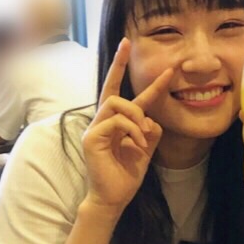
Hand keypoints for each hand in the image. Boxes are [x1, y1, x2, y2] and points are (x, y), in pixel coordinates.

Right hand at [81, 38, 171, 211]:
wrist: (115, 197)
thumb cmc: (127, 175)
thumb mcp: (146, 148)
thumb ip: (150, 130)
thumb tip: (152, 119)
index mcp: (117, 123)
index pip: (125, 94)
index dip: (133, 75)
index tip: (136, 50)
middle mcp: (103, 121)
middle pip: (111, 87)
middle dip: (119, 65)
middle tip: (127, 45)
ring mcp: (95, 128)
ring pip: (116, 102)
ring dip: (136, 116)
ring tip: (143, 135)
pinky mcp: (91, 138)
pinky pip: (115, 121)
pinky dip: (132, 131)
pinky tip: (137, 144)